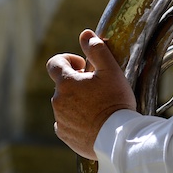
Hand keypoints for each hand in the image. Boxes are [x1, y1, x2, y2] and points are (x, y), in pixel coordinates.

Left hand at [46, 29, 136, 159]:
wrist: (118, 138)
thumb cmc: (115, 102)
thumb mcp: (111, 70)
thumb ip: (96, 49)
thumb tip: (85, 34)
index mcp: (66, 83)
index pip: (54, 63)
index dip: (68, 61)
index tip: (83, 67)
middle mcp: (58, 101)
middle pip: (62, 85)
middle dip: (76, 83)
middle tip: (97, 88)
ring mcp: (60, 119)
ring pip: (65, 103)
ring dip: (77, 101)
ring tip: (98, 106)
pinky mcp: (65, 135)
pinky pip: (66, 122)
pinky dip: (76, 119)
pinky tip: (93, 122)